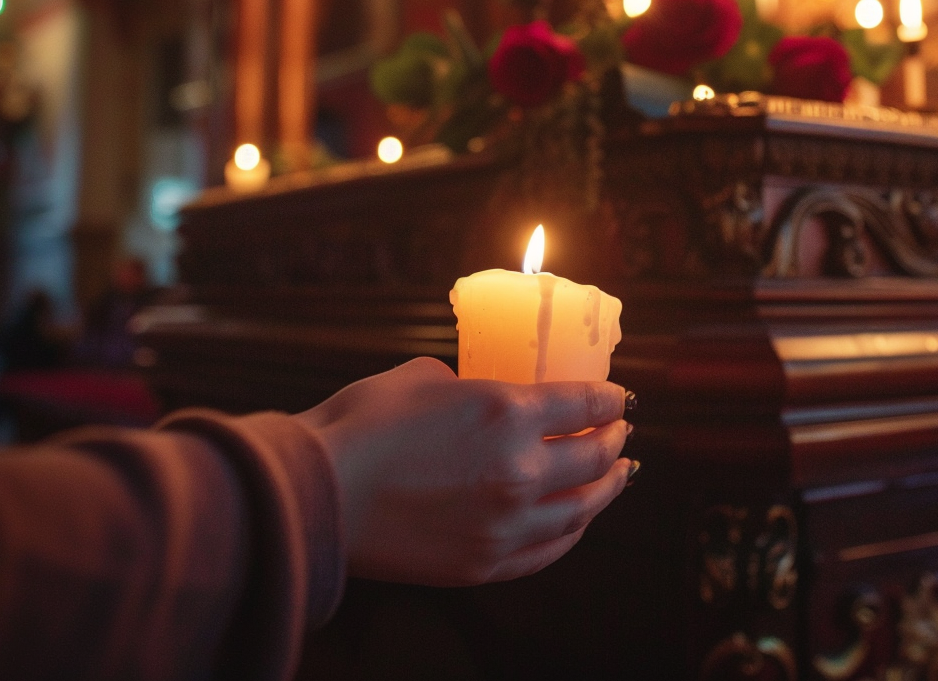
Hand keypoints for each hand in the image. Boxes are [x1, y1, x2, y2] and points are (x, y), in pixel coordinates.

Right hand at [297, 357, 631, 585]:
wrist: (317, 492)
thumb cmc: (361, 424)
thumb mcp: (423, 376)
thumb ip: (468, 383)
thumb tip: (480, 392)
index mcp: (508, 412)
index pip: (584, 404)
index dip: (609, 399)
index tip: (618, 397)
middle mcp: (519, 470)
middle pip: (592, 457)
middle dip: (614, 440)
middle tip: (620, 432)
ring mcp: (505, 522)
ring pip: (581, 509)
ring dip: (607, 489)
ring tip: (617, 476)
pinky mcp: (484, 562)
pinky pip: (548, 550)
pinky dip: (572, 533)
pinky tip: (578, 522)